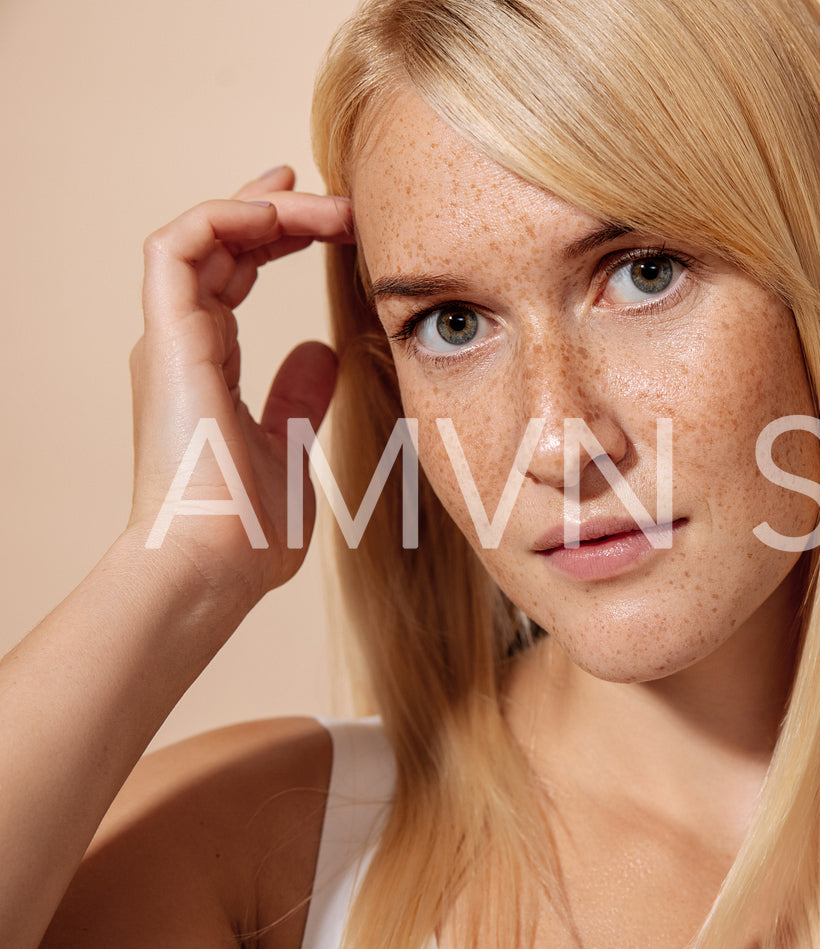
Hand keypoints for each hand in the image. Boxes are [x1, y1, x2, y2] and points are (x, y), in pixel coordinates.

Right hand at [126, 165, 353, 604]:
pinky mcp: (168, 341)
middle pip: (220, 247)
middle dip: (278, 211)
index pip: (232, 277)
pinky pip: (179, 248)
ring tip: (325, 204)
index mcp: (207, 368)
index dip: (275, 237)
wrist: (213, 566)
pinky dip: (225, 219)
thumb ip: (301, 397)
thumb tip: (324, 351)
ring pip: (201, 236)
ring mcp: (171, 341)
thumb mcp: (292, 448)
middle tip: (339, 199)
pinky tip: (280, 217)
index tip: (329, 216)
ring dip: (262, 209)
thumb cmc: (248, 531)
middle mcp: (183, 346)